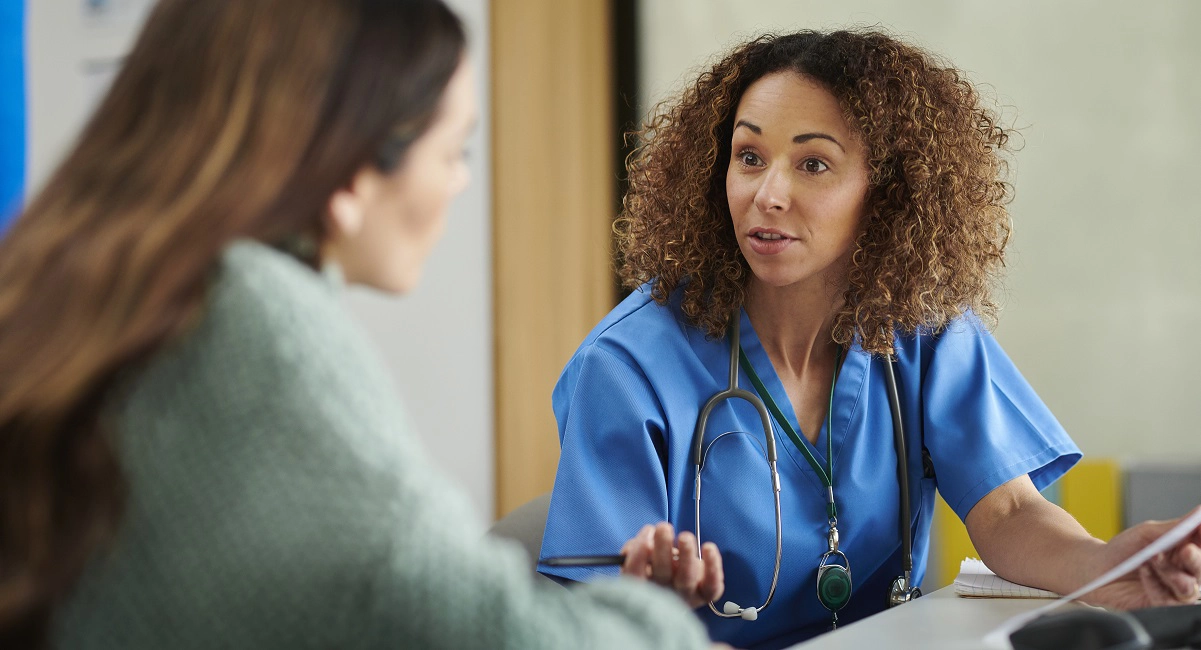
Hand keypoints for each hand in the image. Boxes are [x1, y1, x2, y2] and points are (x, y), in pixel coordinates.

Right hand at [619, 522, 723, 608]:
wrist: (680, 584)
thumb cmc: (656, 566)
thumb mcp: (639, 557)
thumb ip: (634, 549)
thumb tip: (644, 540)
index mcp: (641, 587)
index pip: (635, 576)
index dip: (638, 556)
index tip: (646, 533)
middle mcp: (663, 594)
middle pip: (661, 575)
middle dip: (662, 548)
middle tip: (663, 527)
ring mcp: (686, 596)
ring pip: (686, 579)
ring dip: (686, 555)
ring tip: (684, 537)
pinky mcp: (706, 594)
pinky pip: (712, 586)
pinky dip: (712, 567)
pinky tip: (708, 548)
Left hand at [1081, 506, 1200, 609]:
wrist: (1096, 568)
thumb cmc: (1122, 550)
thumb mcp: (1147, 533)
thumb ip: (1175, 527)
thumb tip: (1199, 512)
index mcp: (1185, 553)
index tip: (1198, 532)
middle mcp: (1184, 573)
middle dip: (1196, 561)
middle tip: (1186, 550)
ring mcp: (1173, 591)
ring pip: (1188, 588)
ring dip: (1171, 572)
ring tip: (1153, 558)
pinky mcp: (1160, 605)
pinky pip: (1167, 599)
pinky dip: (1154, 583)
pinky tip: (1143, 571)